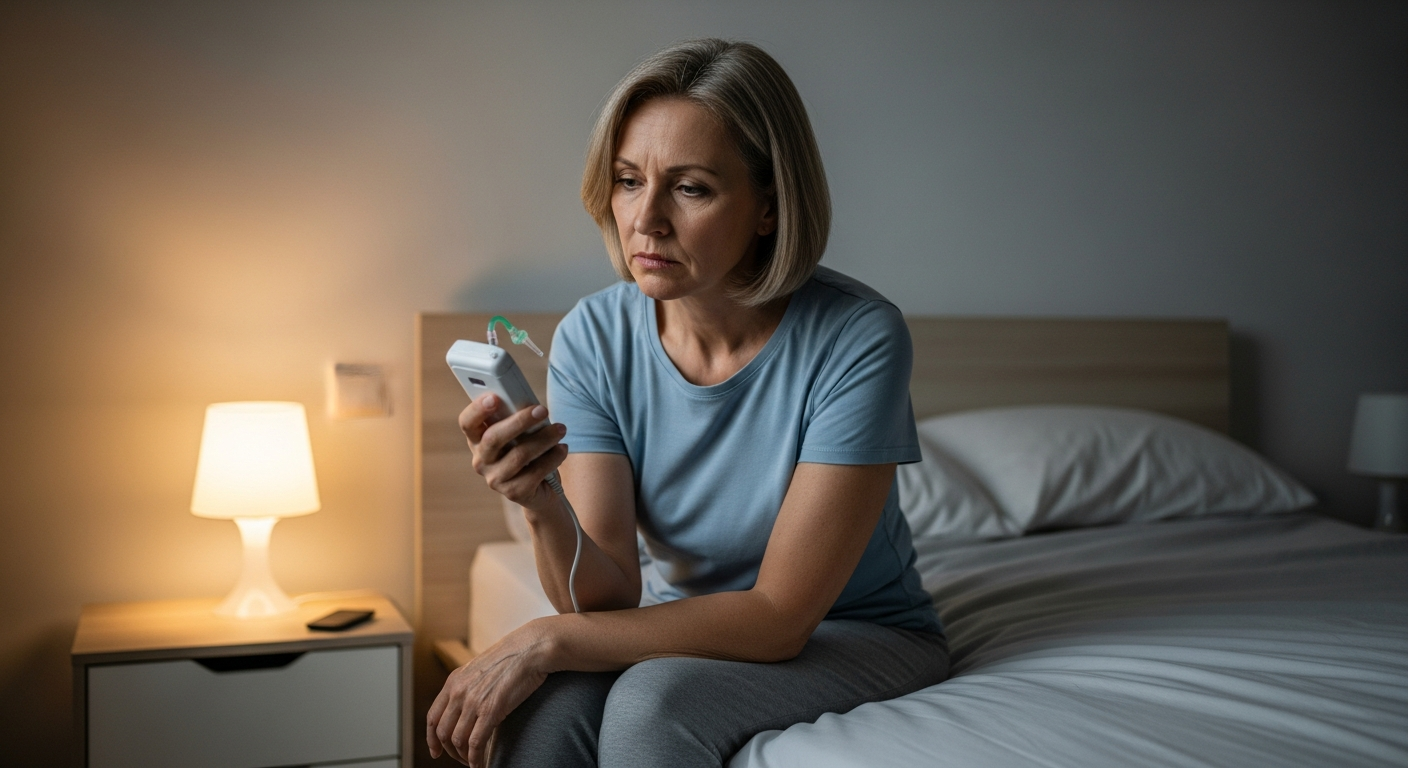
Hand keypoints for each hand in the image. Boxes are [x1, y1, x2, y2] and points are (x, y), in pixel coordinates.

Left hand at [427, 621, 554, 765]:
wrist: (530, 649)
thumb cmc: (511, 658)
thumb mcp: (480, 669)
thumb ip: (468, 687)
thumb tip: (466, 707)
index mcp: (453, 681)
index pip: (432, 717)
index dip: (431, 739)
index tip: (436, 751)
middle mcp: (459, 692)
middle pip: (443, 732)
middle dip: (449, 751)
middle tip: (461, 758)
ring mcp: (474, 702)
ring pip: (458, 740)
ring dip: (464, 756)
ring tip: (473, 761)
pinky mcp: (491, 710)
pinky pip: (476, 743)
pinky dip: (475, 758)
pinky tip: (481, 763)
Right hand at [460, 393, 568, 509]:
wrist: (541, 489)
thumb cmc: (528, 452)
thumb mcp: (520, 433)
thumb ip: (517, 418)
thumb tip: (531, 405)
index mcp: (478, 440)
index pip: (468, 423)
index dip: (477, 410)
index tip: (494, 397)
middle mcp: (481, 461)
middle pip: (493, 437)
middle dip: (519, 421)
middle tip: (542, 410)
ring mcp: (495, 479)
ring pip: (519, 455)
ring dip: (544, 439)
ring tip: (561, 429)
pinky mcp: (514, 492)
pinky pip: (536, 472)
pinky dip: (553, 457)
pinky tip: (562, 449)